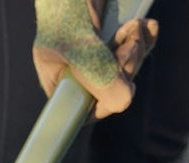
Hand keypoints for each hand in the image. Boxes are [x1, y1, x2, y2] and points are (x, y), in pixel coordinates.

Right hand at [33, 0, 157, 118]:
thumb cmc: (64, 9)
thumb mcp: (78, 46)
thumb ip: (96, 74)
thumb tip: (122, 102)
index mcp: (60, 83)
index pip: (85, 111)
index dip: (105, 100)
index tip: (115, 79)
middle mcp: (78, 75)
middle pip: (111, 91)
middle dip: (125, 68)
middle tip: (126, 44)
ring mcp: (97, 59)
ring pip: (126, 71)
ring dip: (137, 49)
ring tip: (131, 28)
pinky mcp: (114, 42)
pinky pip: (137, 51)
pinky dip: (145, 39)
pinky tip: (145, 27)